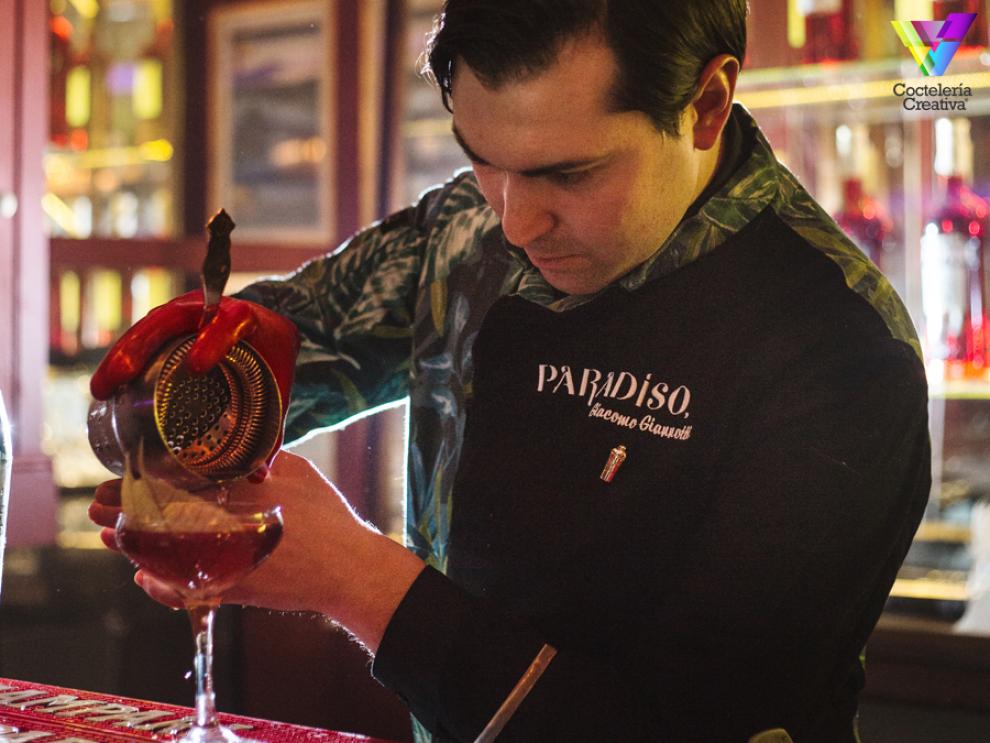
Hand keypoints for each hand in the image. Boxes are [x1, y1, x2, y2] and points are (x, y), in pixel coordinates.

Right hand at [90, 290, 299, 480]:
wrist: (268, 327)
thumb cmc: (272, 356)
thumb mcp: (279, 385)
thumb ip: (272, 426)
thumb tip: (257, 476)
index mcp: (246, 319)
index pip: (231, 321)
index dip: (214, 339)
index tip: (197, 365)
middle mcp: (210, 310)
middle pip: (171, 318)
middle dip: (141, 346)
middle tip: (119, 377)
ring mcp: (184, 315)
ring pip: (149, 326)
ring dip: (121, 354)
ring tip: (101, 388)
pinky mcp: (168, 324)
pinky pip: (141, 336)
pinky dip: (121, 358)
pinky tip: (105, 385)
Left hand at [92, 452, 425, 651]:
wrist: (348, 569)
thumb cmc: (328, 517)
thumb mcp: (298, 471)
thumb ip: (261, 457)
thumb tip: (235, 446)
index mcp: (236, 493)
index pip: (172, 483)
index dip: (139, 480)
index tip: (114, 476)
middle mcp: (223, 527)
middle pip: (159, 516)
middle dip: (124, 510)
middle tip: (97, 504)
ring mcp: (223, 562)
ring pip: (163, 554)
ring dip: (133, 545)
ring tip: (109, 536)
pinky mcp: (230, 591)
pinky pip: (184, 590)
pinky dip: (160, 586)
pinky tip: (144, 578)